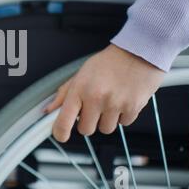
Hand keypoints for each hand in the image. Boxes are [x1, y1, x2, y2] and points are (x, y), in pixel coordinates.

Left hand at [44, 44, 164, 142]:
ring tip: (110, 101)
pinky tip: (122, 100)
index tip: (60, 135)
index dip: (60, 132)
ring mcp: (115, 104)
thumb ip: (65, 94)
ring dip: (106, 120)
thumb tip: (49, 110)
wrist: (138, 52)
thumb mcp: (81, 74)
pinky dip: (122, 116)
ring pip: (105, 129)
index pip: (64, 119)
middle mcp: (96, 98)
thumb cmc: (108, 63)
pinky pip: (123, 124)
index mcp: (80, 89)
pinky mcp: (133, 108)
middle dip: (88, 122)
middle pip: (86, 130)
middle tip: (93, 108)